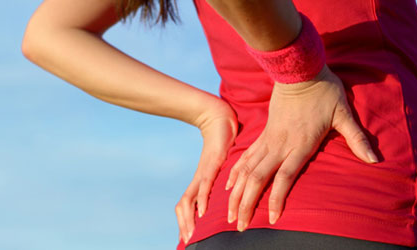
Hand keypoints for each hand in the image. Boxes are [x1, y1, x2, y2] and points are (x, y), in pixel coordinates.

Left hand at [176, 99, 237, 243]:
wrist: (220, 119)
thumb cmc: (223, 143)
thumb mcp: (225, 168)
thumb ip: (226, 181)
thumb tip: (232, 194)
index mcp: (201, 181)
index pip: (188, 205)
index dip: (185, 222)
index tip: (188, 238)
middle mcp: (199, 179)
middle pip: (184, 207)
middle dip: (185, 225)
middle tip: (187, 242)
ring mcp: (203, 172)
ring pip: (190, 200)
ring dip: (189, 218)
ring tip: (191, 234)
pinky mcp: (210, 165)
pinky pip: (204, 186)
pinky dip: (201, 200)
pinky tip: (202, 212)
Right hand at [225, 65, 377, 230]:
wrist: (298, 67)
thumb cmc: (324, 90)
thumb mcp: (344, 114)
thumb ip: (357, 139)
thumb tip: (376, 159)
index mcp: (300, 144)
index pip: (284, 178)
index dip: (276, 199)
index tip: (271, 219)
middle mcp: (280, 145)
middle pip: (258, 179)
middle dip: (247, 204)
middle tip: (240, 226)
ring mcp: (269, 139)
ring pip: (247, 170)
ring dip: (237, 193)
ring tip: (231, 213)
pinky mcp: (264, 132)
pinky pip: (245, 157)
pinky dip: (235, 172)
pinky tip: (228, 186)